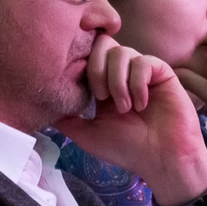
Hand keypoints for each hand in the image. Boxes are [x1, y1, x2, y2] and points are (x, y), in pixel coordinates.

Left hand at [55, 33, 206, 205]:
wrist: (162, 160)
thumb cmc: (128, 149)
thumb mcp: (88, 135)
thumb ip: (67, 120)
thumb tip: (44, 107)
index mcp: (104, 84)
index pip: (88, 57)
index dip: (81, 64)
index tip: (78, 83)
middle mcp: (123, 74)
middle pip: (102, 45)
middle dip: (96, 69)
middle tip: (101, 98)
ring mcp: (142, 72)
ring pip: (121, 52)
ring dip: (117, 80)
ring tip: (124, 107)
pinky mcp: (162, 73)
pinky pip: (144, 62)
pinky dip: (138, 83)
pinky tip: (141, 104)